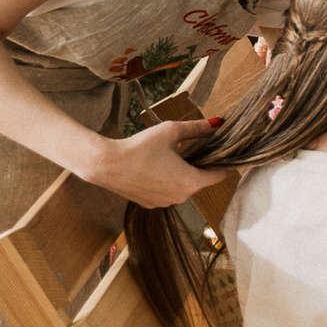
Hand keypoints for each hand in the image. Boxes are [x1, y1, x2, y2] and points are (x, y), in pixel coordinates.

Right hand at [85, 119, 222, 208]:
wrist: (106, 164)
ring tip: (167, 156)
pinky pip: (166, 192)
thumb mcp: (172, 131)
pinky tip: (154, 167)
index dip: (220, 163)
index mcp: (190, 182)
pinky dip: (165, 181)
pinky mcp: (150, 204)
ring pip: (182, 187)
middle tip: (185, 148)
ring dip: (180, 173)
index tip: (218, 153)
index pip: (218, 176)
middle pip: (199, 181)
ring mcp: (164, 203)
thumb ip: (197, 128)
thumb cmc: (140, 147)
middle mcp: (180, 197)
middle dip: (196, 165)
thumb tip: (218, 123)